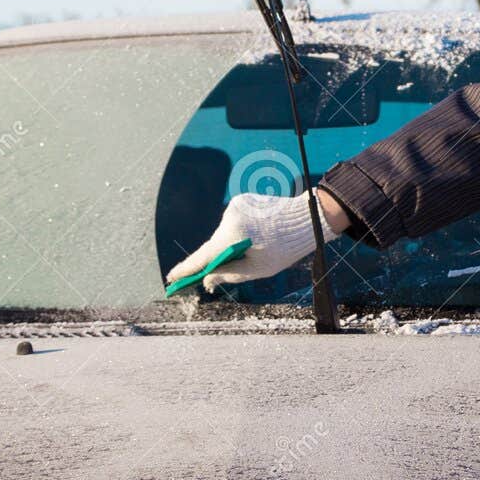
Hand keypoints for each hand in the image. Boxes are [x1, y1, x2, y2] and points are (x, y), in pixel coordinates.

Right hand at [163, 189, 343, 292]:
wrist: (307, 217)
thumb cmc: (285, 248)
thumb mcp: (257, 269)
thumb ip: (229, 275)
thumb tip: (207, 280)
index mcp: (232, 235)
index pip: (203, 256)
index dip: (186, 269)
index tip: (171, 278)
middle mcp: (229, 217)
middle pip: (214, 243)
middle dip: (214, 258)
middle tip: (211, 275)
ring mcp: (235, 206)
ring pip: (225, 232)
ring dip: (231, 243)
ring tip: (252, 251)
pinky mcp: (243, 200)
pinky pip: (235, 220)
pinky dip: (240, 231)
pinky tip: (256, 237)